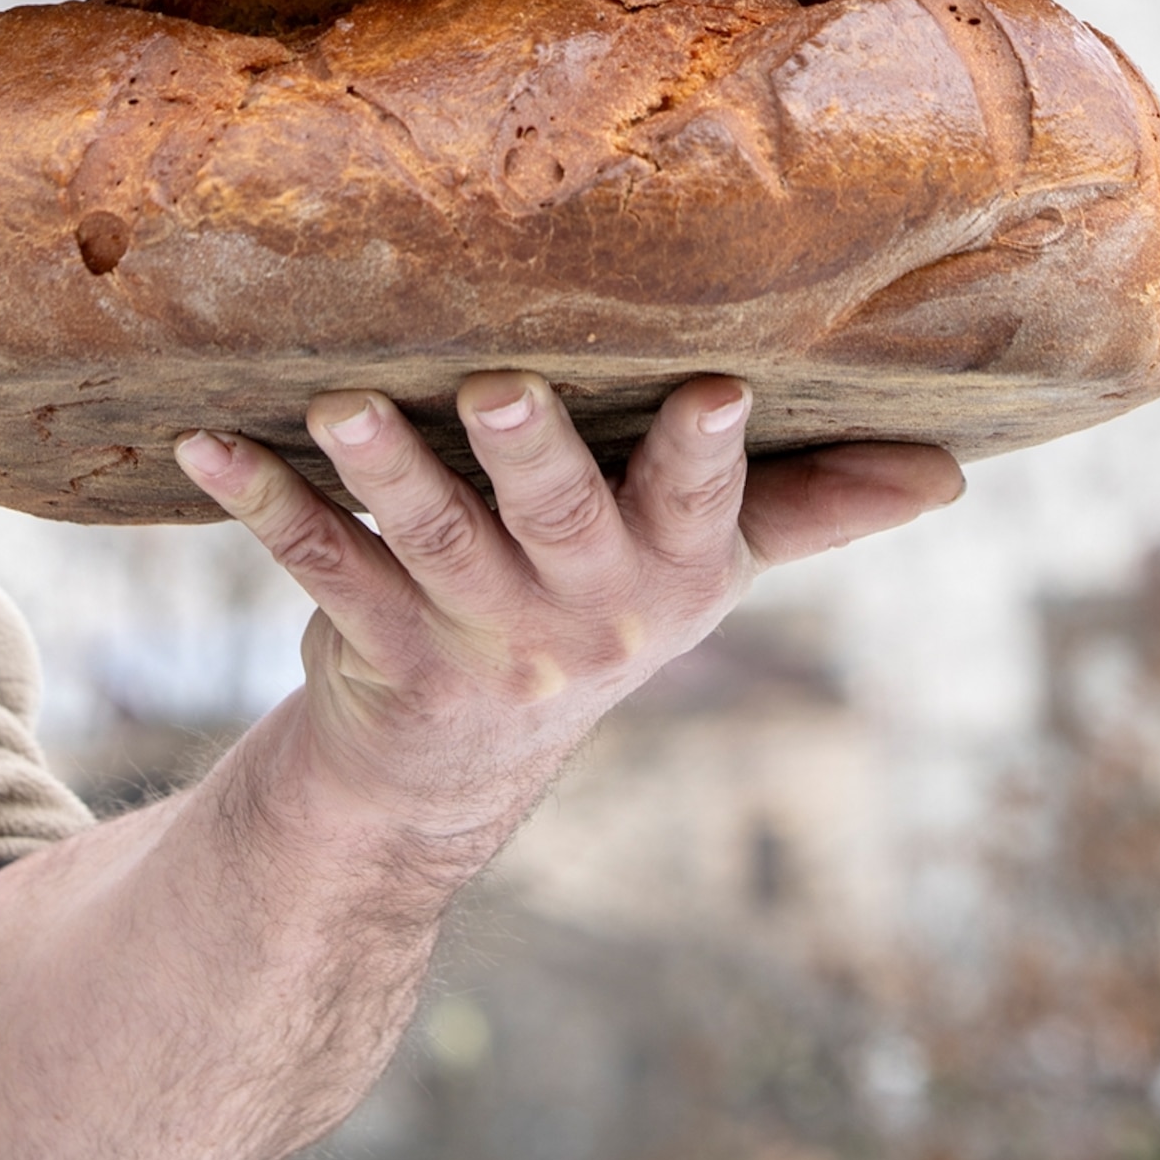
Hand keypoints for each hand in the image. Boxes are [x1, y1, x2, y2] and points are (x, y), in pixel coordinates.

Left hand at [176, 376, 961, 852]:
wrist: (456, 772)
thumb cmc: (606, 610)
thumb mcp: (715, 571)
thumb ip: (820, 507)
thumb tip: (955, 471)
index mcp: (672, 574)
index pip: (703, 506)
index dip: (704, 454)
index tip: (713, 387)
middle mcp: (577, 610)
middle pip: (555, 518)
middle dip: (529, 451)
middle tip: (495, 388)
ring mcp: (471, 634)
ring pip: (426, 540)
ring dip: (382, 469)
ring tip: (340, 403)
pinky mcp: (373, 643)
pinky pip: (316, 566)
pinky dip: (262, 502)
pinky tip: (204, 445)